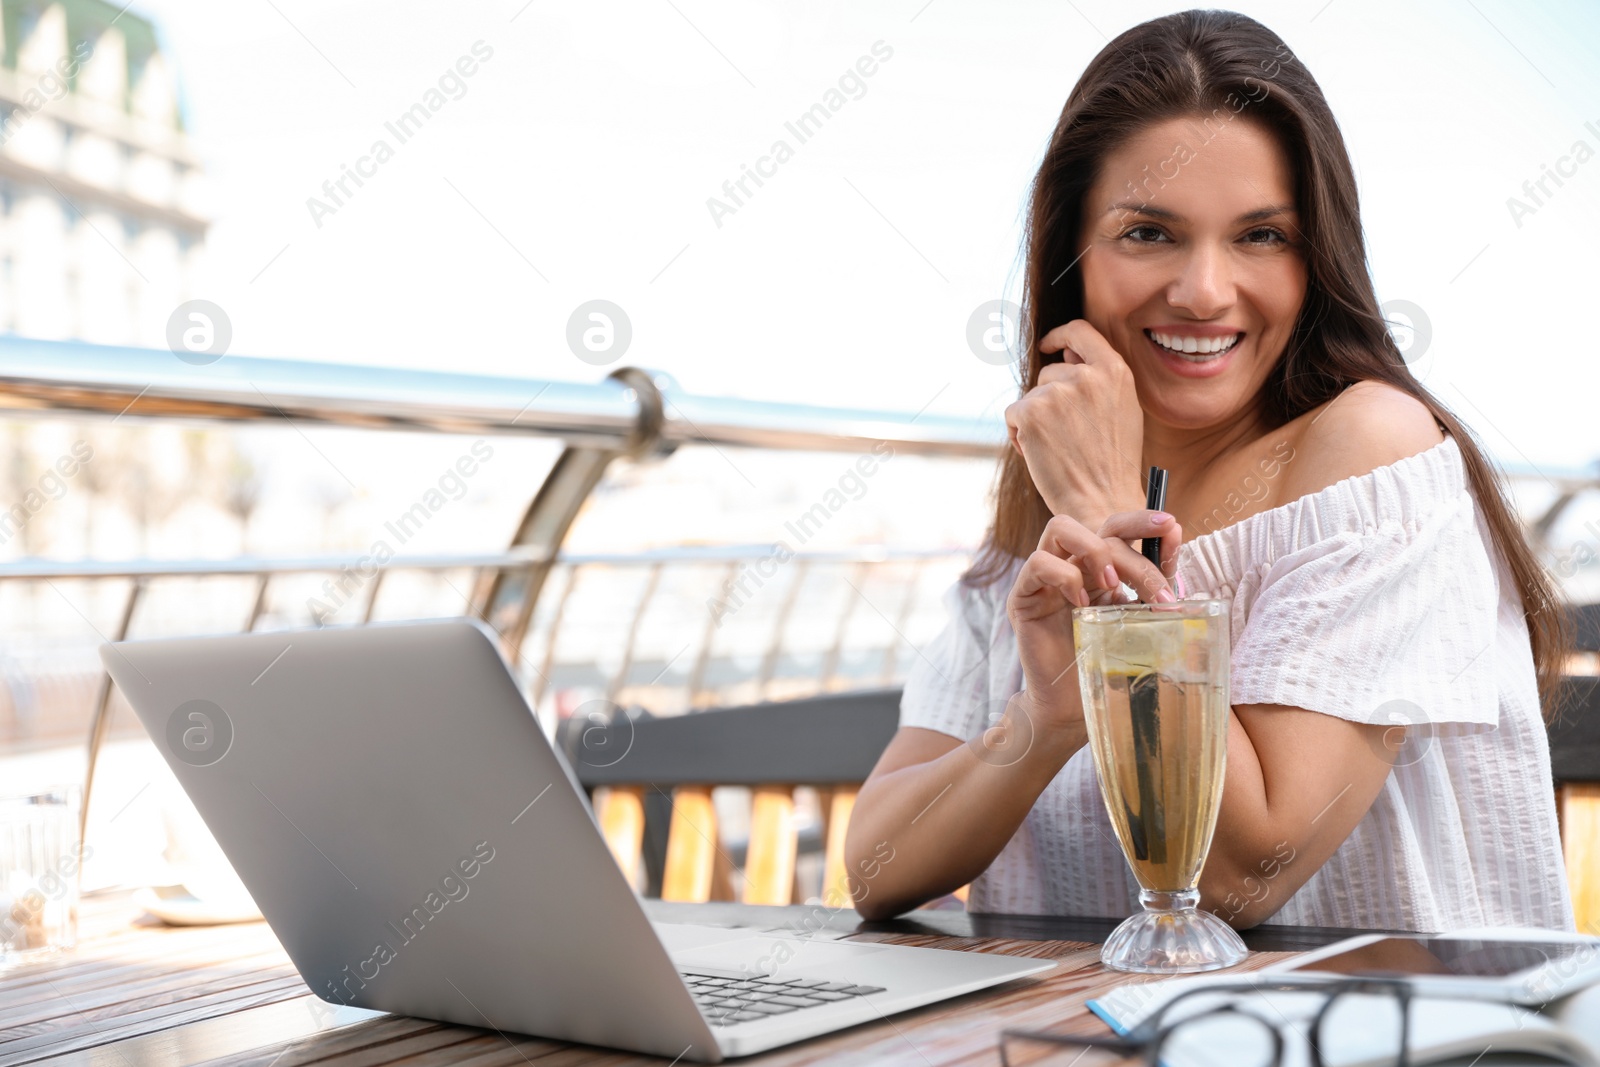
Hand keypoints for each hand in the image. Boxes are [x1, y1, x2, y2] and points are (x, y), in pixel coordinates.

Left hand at [1003, 320, 1145, 528]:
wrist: (1102, 500)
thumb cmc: (1111, 463)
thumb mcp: (1121, 409)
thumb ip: (1098, 379)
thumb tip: (1064, 353)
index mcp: (1115, 370)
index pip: (1079, 331)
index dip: (1059, 336)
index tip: (1048, 345)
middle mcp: (1086, 375)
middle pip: (1048, 373)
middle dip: (1049, 401)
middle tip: (1068, 438)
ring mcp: (1057, 392)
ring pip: (1030, 397)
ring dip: (1035, 420)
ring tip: (1059, 449)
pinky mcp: (1031, 412)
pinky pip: (1013, 414)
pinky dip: (1019, 435)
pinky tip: (1041, 455)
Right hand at [1005, 510, 1183, 728]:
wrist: (1071, 706)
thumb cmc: (1104, 666)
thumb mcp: (1137, 626)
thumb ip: (1150, 600)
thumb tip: (1180, 580)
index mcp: (1101, 569)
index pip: (1120, 528)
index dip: (1144, 522)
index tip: (1172, 527)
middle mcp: (1074, 566)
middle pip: (1101, 527)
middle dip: (1136, 556)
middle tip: (1160, 592)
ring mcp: (1046, 579)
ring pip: (1061, 528)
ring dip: (1096, 551)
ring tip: (1114, 586)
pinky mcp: (1024, 597)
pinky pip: (1038, 563)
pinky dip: (1064, 576)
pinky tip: (1081, 603)